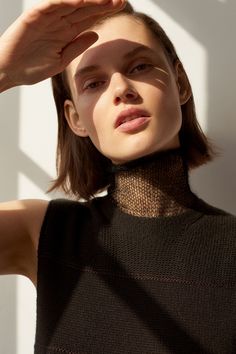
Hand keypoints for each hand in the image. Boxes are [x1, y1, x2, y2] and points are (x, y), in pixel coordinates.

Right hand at [0, 0, 125, 89]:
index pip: (88, 19)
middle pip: (84, 9)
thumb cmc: (32, 68)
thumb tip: (96, 34)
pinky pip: (51, 6)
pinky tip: (81, 1)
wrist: (9, 71)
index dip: (104, 12)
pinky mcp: (33, 17)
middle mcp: (58, 22)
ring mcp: (47, 18)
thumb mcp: (60, 60)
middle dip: (102, 4)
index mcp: (66, 33)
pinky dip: (65, 2)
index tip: (121, 7)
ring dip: (88, 1)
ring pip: (70, 4)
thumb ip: (77, 47)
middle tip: (120, 0)